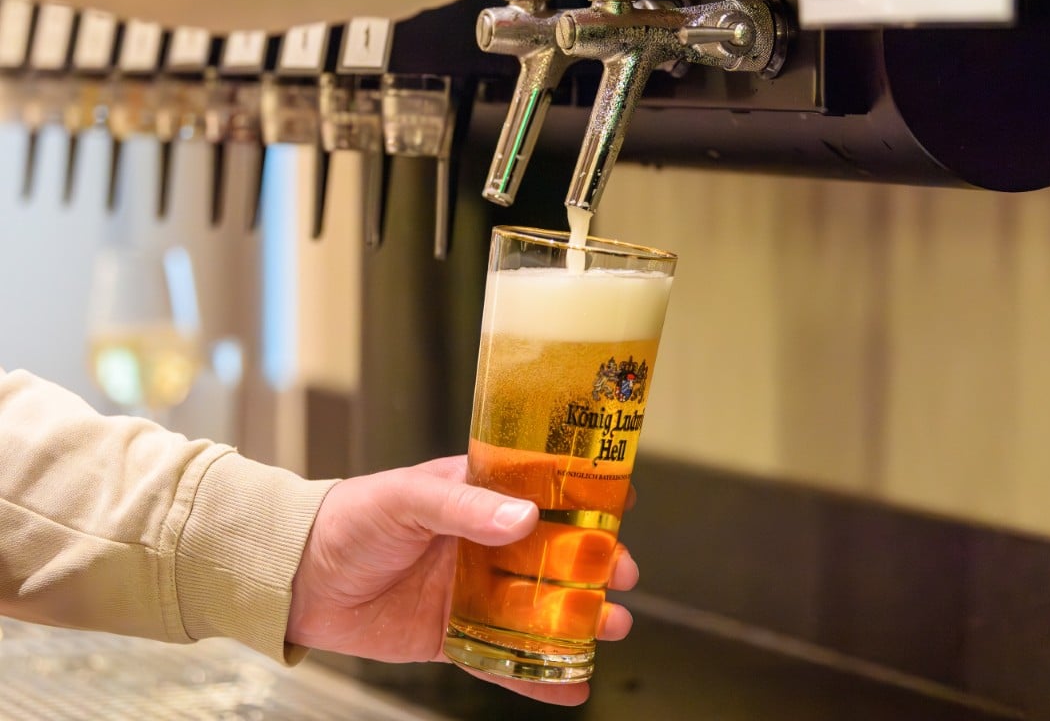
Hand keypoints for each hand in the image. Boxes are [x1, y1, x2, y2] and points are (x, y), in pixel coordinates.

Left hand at [285, 455, 638, 705]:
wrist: (294, 578)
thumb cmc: (347, 519)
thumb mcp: (406, 499)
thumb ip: (464, 508)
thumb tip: (525, 519)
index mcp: (476, 496)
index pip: (542, 493)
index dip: (585, 500)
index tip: (622, 508)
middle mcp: (482, 542)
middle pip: (553, 554)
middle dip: (594, 567)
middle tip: (623, 579)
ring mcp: (471, 591)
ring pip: (538, 607)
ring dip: (578, 619)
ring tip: (612, 628)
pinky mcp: (453, 635)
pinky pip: (503, 656)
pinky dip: (536, 676)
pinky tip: (570, 687)